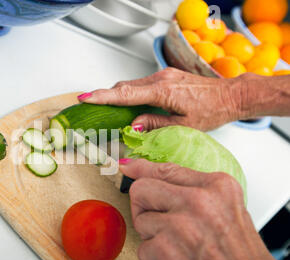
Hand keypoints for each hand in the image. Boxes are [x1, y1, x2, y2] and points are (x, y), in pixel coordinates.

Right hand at [79, 68, 243, 131]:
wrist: (231, 95)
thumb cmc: (212, 111)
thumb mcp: (183, 125)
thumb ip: (155, 123)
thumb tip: (132, 125)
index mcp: (164, 91)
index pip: (126, 94)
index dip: (103, 96)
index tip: (85, 98)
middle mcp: (161, 78)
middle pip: (125, 87)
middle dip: (105, 96)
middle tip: (89, 106)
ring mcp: (163, 75)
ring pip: (132, 85)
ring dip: (118, 96)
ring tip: (106, 110)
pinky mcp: (166, 76)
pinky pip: (141, 84)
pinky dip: (130, 94)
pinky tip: (128, 105)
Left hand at [119, 158, 288, 259]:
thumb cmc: (238, 255)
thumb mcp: (225, 208)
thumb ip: (191, 189)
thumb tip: (147, 173)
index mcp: (215, 186)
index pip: (166, 169)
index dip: (141, 168)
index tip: (128, 167)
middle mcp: (196, 201)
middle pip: (141, 190)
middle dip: (144, 206)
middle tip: (161, 221)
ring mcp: (177, 226)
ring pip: (141, 221)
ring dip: (154, 237)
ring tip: (180, 247)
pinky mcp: (161, 251)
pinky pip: (142, 249)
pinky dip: (155, 259)